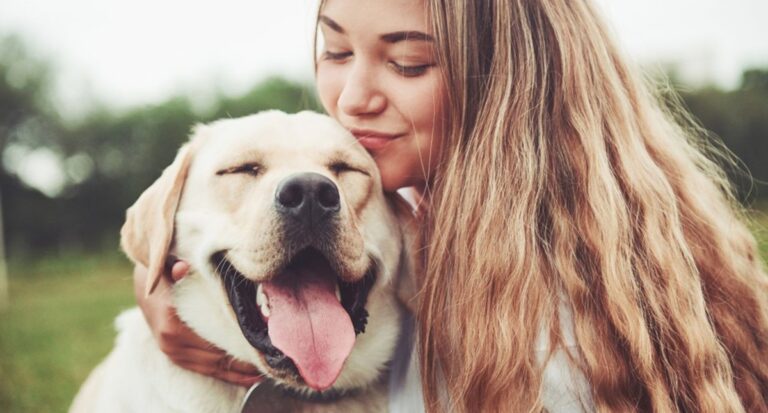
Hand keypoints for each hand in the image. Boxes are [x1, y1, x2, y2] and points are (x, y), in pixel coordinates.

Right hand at [133, 260, 262, 386]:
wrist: (145, 283)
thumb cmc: (164, 272)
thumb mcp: (169, 265)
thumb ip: (177, 268)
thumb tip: (183, 268)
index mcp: (172, 321)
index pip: (214, 338)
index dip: (240, 341)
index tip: (262, 343)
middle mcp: (172, 342)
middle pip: (217, 357)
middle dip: (244, 360)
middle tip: (270, 359)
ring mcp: (173, 352)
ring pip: (213, 368)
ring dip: (238, 372)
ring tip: (264, 370)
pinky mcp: (175, 357)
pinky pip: (205, 371)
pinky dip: (227, 374)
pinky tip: (248, 376)